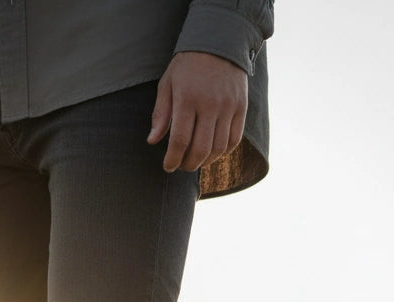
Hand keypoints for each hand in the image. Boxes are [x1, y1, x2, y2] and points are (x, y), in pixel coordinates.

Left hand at [147, 52, 247, 172]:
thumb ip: (161, 113)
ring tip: (196, 160)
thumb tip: (152, 141)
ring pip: (218, 148)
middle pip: (200, 149)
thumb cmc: (188, 66)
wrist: (220, 43)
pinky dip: (223, 152)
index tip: (168, 166)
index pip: (179, 140)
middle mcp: (209, 104)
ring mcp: (228, 107)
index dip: (173, 159)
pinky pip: (234, 140)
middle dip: (188, 164)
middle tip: (181, 166)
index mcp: (187, 99)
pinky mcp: (241, 107)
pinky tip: (213, 152)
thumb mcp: (168, 84)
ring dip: (205, 161)